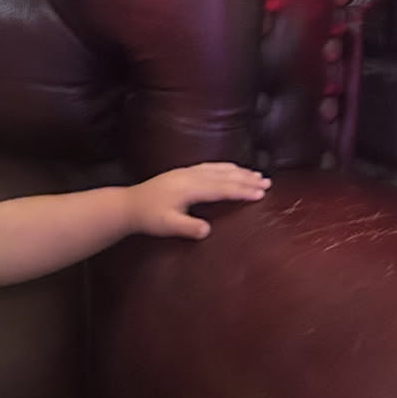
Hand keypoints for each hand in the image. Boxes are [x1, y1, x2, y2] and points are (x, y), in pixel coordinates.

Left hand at [127, 163, 269, 240]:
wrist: (129, 205)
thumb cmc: (148, 217)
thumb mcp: (166, 226)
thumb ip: (186, 227)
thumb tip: (207, 230)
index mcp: (189, 188)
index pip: (221, 188)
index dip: (242, 190)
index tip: (261, 193)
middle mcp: (189, 176)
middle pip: (223, 175)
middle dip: (246, 178)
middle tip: (267, 182)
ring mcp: (186, 172)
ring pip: (218, 168)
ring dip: (238, 171)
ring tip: (257, 174)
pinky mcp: (182, 172)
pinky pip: (209, 166)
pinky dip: (225, 167)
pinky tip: (231, 169)